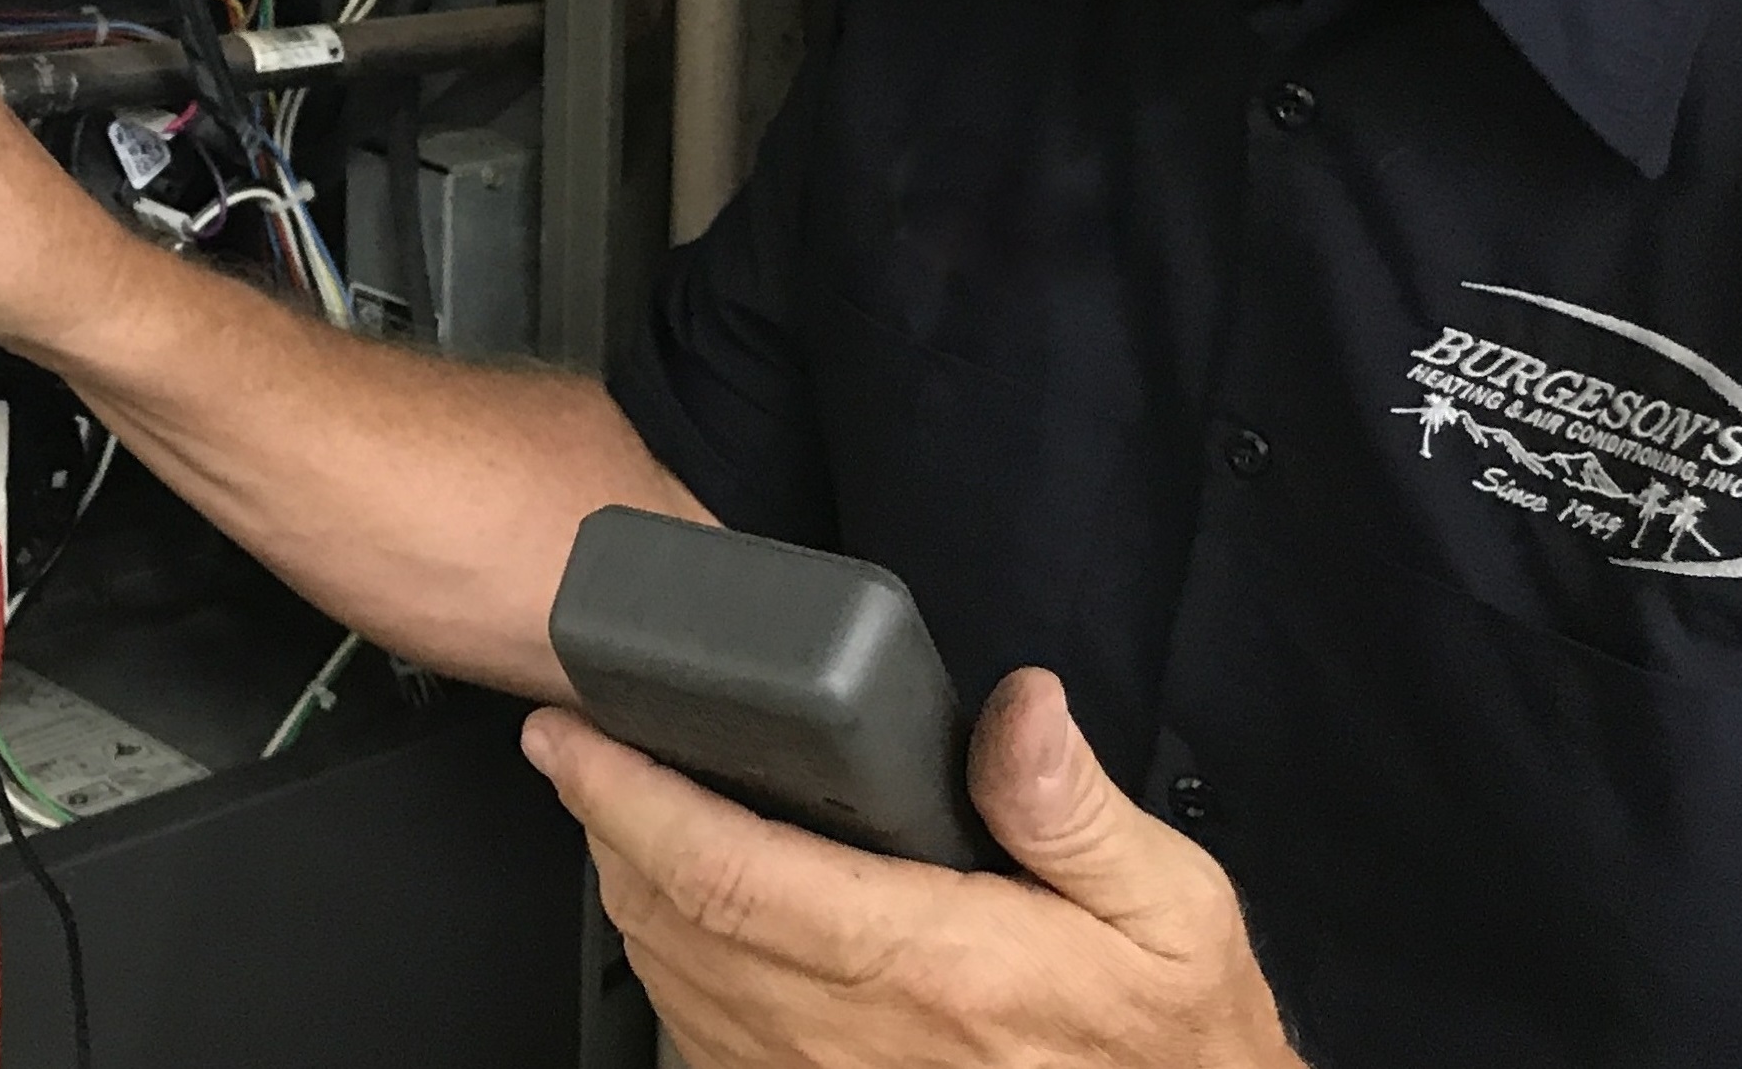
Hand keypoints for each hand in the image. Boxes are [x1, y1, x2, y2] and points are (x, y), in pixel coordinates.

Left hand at [525, 669, 1298, 1068]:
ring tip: (615, 807)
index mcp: (931, 966)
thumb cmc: (1167, 1042)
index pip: (727, 869)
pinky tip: (678, 910)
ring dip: (625, 890)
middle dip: (603, 824)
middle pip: (670, 921)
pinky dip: (668, 962)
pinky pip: (701, 1036)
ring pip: (670, 982)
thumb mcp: (1171, 913)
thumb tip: (1018, 705)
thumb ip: (1074, 807)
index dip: (626, 796)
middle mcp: (854, 1039)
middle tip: (579, 748)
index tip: (570, 735)